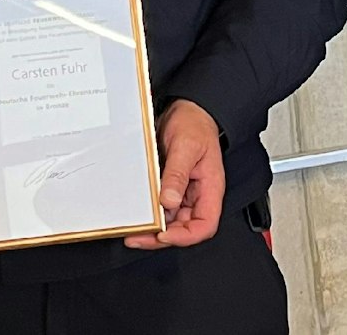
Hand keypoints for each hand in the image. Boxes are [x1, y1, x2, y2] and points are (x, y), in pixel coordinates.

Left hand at [124, 99, 223, 248]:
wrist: (187, 109)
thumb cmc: (195, 124)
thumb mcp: (187, 147)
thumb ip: (177, 174)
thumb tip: (168, 201)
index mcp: (211, 189)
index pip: (205, 225)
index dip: (185, 236)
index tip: (164, 235)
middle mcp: (199, 195)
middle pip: (184, 228)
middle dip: (162, 237)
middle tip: (138, 238)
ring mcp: (185, 192)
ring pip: (171, 221)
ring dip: (154, 228)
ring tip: (134, 229)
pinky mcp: (172, 186)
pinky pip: (162, 207)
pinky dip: (151, 213)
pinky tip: (138, 213)